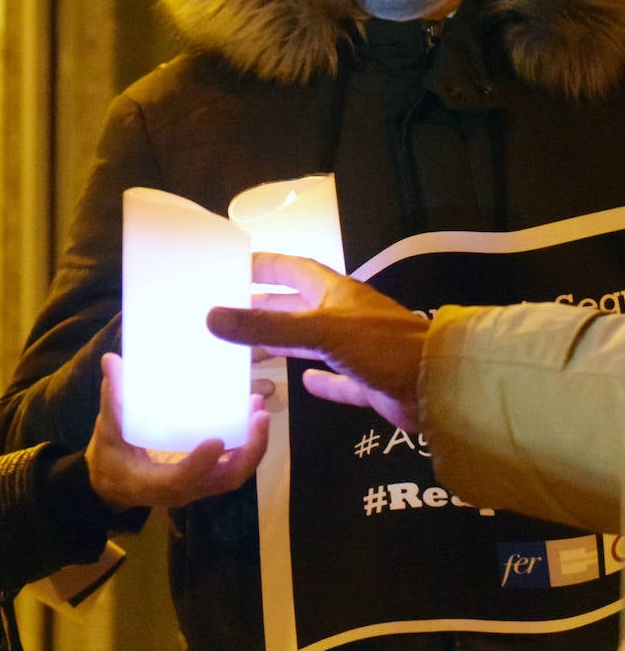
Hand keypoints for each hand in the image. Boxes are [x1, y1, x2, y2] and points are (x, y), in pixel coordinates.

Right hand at [86, 353, 268, 509]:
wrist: (114, 486)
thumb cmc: (110, 460)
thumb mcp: (107, 431)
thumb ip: (112, 399)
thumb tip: (111, 361)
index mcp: (156, 483)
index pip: (183, 478)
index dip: (200, 463)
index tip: (217, 440)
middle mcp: (185, 489)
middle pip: (227, 479)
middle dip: (249, 450)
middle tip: (258, 414)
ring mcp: (199, 485)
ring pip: (236, 473)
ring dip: (253, 445)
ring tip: (259, 408)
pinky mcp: (206, 476)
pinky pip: (233, 465)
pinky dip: (247, 444)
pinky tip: (250, 414)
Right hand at [205, 253, 428, 430]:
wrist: (439, 385)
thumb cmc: (381, 346)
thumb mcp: (318, 331)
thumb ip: (265, 328)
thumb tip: (211, 317)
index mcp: (334, 293)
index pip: (293, 269)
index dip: (265, 265)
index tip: (234, 264)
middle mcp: (344, 315)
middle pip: (297, 304)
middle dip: (265, 306)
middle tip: (230, 310)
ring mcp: (357, 348)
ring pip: (312, 340)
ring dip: (284, 342)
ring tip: (250, 348)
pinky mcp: (368, 379)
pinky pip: (338, 378)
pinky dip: (319, 380)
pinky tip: (303, 383)